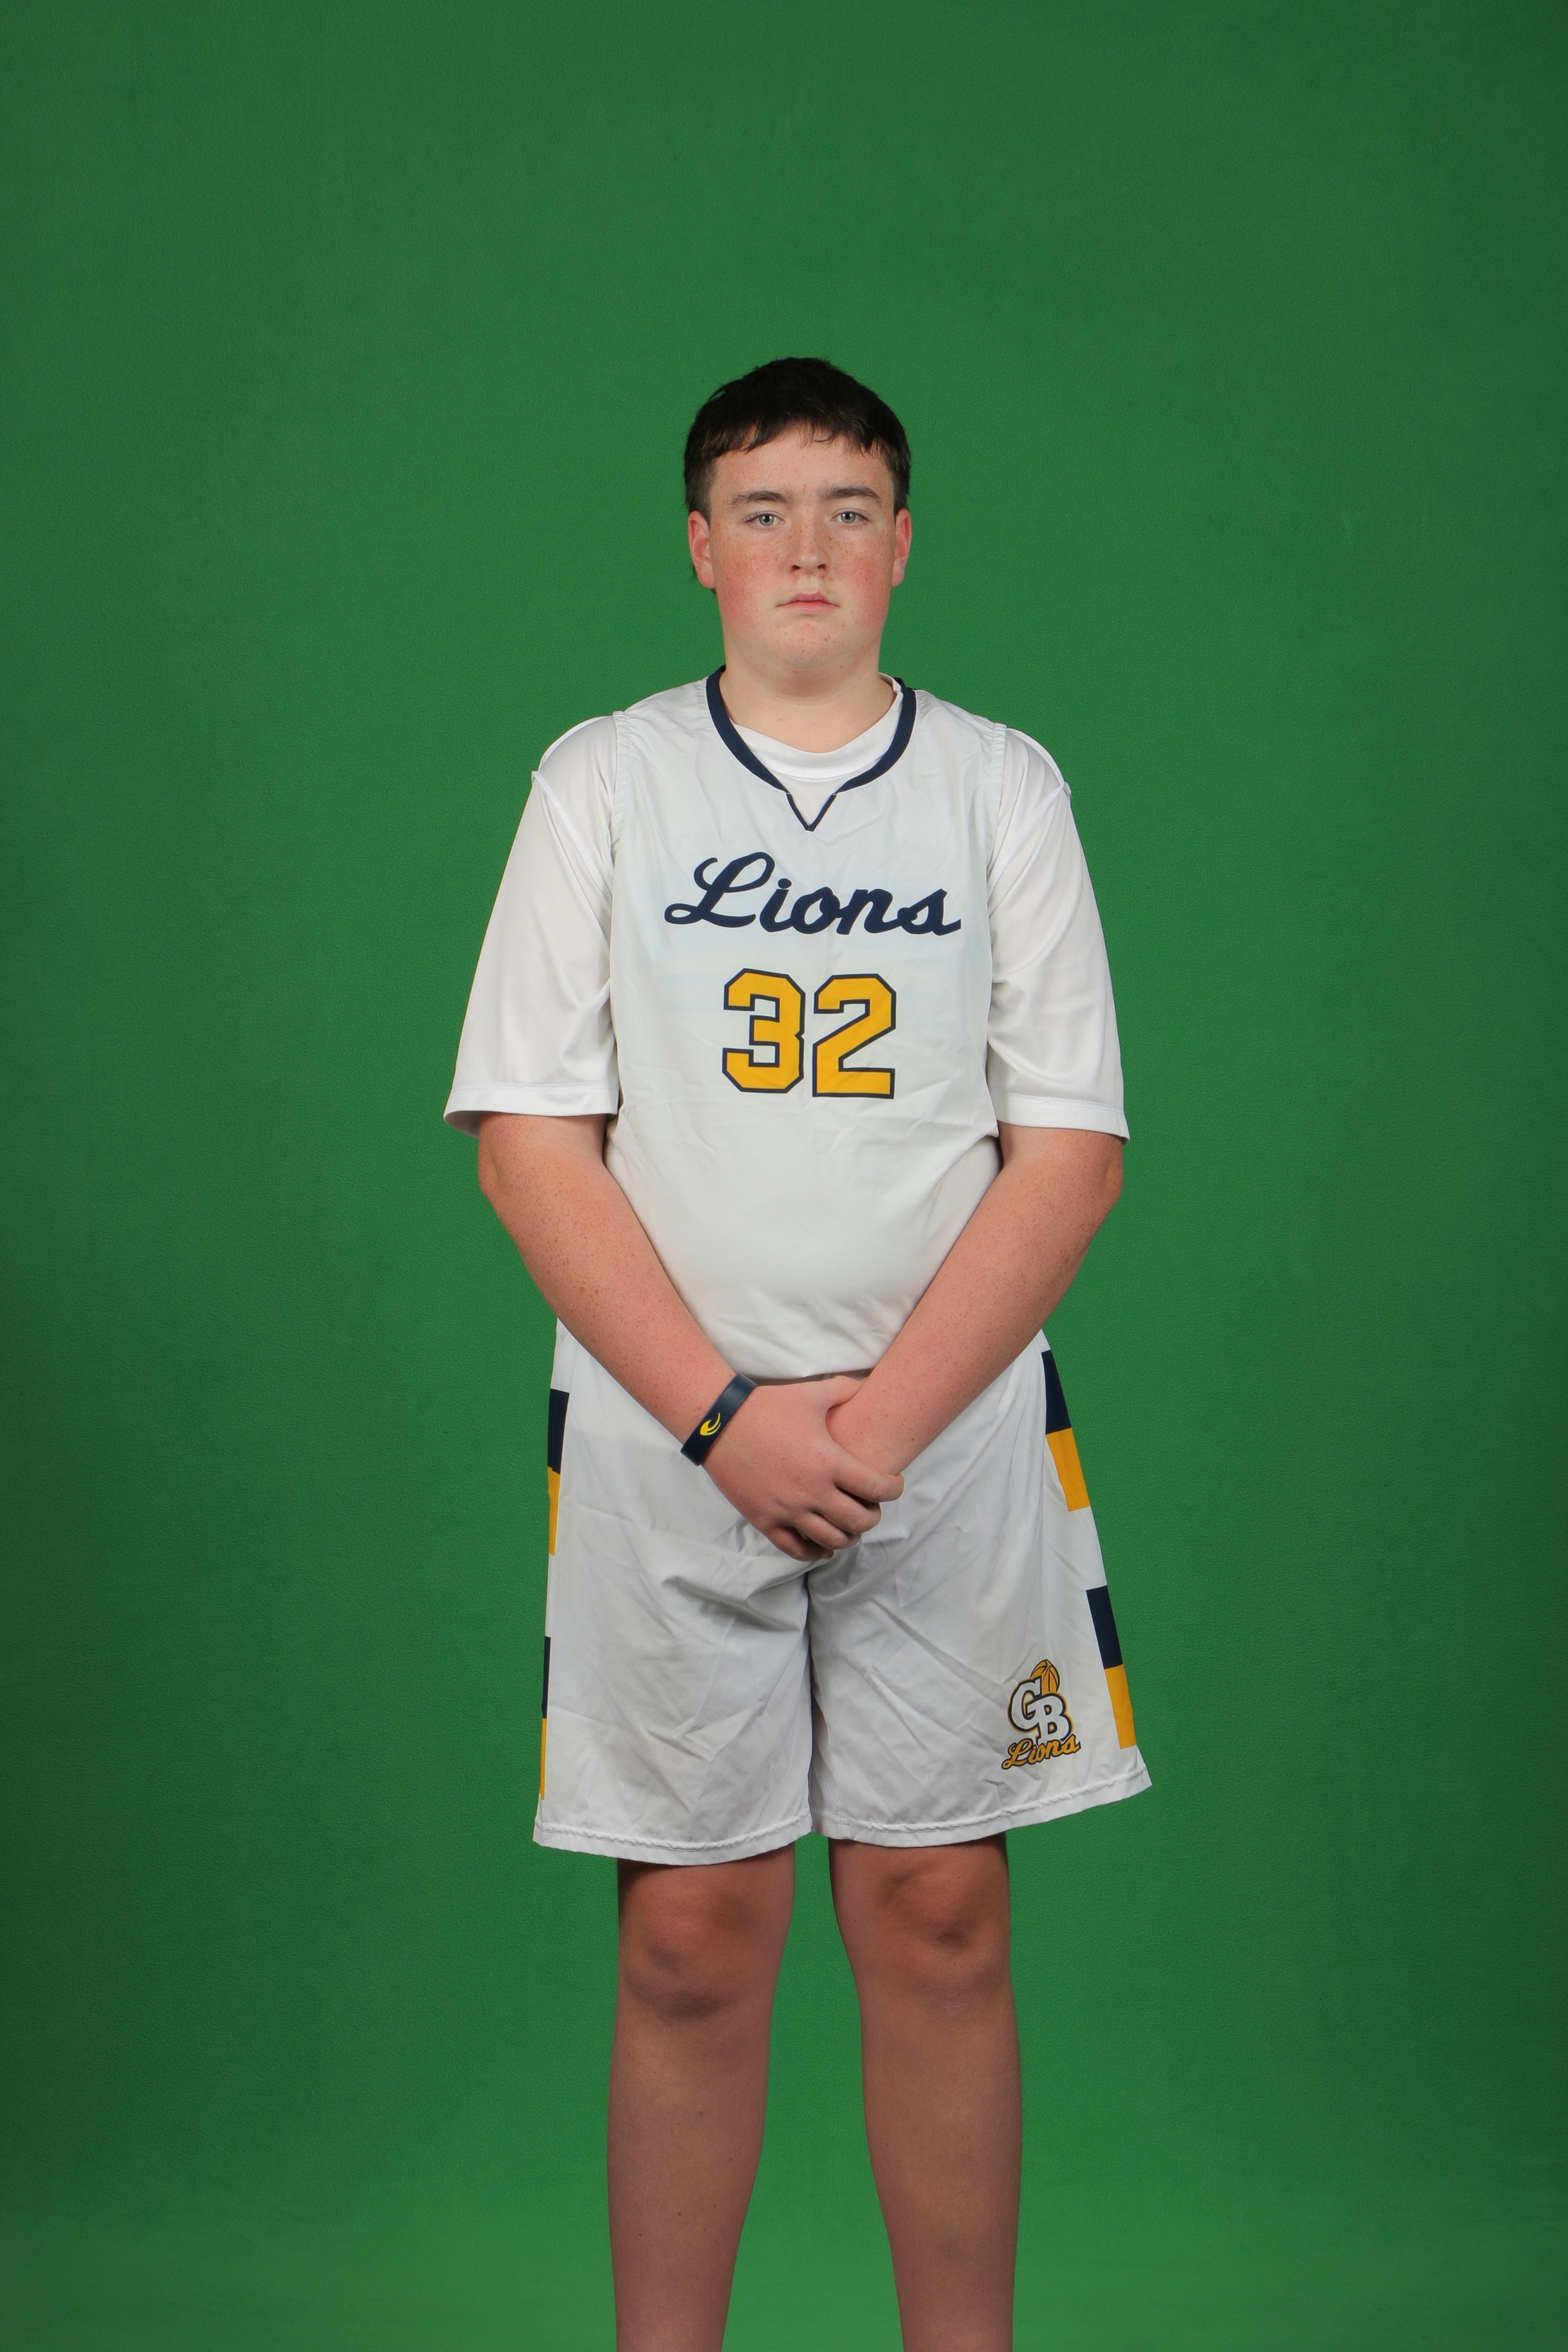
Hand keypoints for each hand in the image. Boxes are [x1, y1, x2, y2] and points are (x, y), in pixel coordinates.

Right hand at [703, 1378, 903, 1561]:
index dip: (895, 1489)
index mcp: (830, 1463)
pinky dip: (816, 1552)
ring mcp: (788, 1511)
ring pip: (833, 1540)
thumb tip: (868, 1385)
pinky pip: (797, 1550)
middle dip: (873, 1515)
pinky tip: (824, 1547)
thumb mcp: (812, 1393)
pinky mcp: (766, 1522)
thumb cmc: (767, 1406)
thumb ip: (846, 1389)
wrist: (719, 1423)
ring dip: (849, 1536)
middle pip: (860, 1521)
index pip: (878, 1489)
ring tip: (850, 1526)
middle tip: (872, 1505)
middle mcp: (813, 1492)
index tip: (895, 1484)